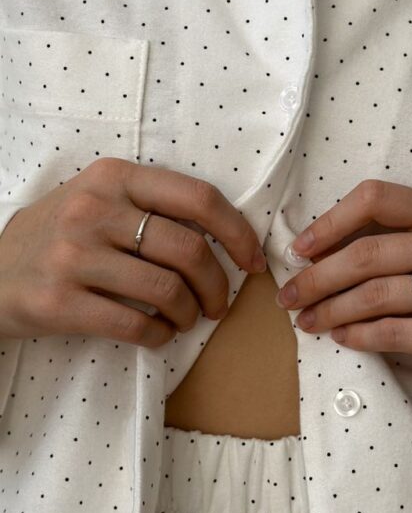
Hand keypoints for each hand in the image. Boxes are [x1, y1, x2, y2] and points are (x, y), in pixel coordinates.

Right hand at [0, 157, 266, 346]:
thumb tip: (224, 234)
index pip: (198, 198)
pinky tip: (158, 334)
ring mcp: (74, 256)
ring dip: (189, 314)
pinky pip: (135, 325)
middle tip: (217, 304)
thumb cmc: (57, 236)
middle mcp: (94, 209)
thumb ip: (149, 206)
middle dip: (217, 285)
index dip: (237, 233)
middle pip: (188, 250)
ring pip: (166, 290)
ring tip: (186, 319)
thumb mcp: (96, 199)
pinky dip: (160, 336)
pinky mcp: (61, 302)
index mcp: (114, 177)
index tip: (252, 261)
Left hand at [276, 180, 411, 415]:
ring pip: (376, 294)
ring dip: (330, 310)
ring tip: (307, 322)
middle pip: (368, 253)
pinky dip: (358, 336)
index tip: (300, 249)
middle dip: (317, 277)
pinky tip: (341, 338)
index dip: (331, 221)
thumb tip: (314, 253)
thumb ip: (393, 247)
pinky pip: (394, 331)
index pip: (378, 197)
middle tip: (288, 297)